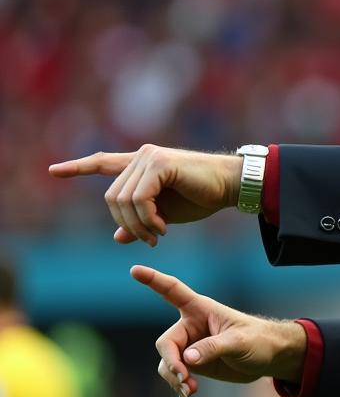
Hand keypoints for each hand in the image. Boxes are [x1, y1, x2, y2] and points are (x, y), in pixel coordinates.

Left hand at [49, 145, 242, 246]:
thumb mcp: (166, 214)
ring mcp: (148, 157)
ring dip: (139, 225)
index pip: (103, 163)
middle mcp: (141, 156)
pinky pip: (139, 198)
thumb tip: (118, 237)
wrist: (229, 186)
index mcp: (141, 165)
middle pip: (111, 198)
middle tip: (151, 240)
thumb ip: (141, 221)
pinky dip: (148, 218)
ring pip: (123, 200)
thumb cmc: (202, 197)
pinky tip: (163, 227)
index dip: (78, 167)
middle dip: (127, 224)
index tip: (53, 172)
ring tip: (158, 235)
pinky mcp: (159, 163)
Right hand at [131, 265, 306, 396]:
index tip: (135, 270)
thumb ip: (214, 348)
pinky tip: (189, 393)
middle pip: (166, 343)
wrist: (269, 357)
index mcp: (201, 309)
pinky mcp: (194, 363)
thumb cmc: (258, 340)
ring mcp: (190, 346)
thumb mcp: (239, 342)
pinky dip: (179, 384)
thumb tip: (188, 359)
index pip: (173, 291)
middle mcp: (191, 326)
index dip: (153, 280)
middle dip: (172, 362)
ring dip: (175, 377)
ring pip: (167, 362)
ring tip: (190, 390)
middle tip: (184, 378)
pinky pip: (175, 374)